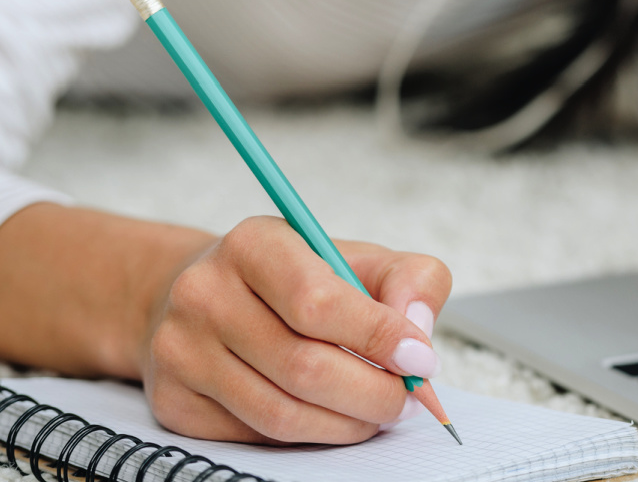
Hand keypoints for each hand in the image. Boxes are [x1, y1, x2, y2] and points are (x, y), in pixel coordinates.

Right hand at [138, 216, 451, 443]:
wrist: (207, 296)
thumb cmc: (297, 276)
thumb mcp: (356, 256)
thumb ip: (407, 280)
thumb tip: (418, 334)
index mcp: (253, 243)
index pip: (318, 301)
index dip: (377, 336)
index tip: (420, 360)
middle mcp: (205, 293)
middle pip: (302, 365)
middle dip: (372, 392)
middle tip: (407, 398)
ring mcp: (181, 351)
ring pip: (280, 412)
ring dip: (345, 422)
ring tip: (378, 411)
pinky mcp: (174, 402)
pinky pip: (256, 436)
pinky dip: (308, 434)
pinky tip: (332, 416)